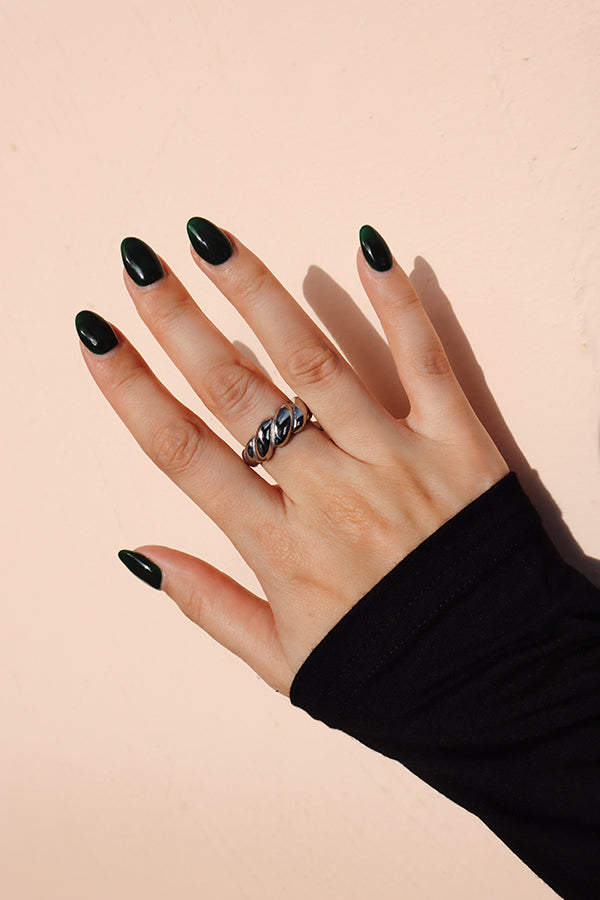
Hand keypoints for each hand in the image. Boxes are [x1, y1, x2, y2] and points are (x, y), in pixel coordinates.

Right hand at [75, 219, 508, 696]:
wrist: (499, 683)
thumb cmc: (388, 670)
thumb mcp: (284, 662)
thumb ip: (208, 605)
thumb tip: (137, 555)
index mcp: (280, 548)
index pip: (185, 453)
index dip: (132, 390)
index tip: (97, 336)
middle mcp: (330, 494)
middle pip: (237, 393)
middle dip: (179, 323)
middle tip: (140, 261)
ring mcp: (396, 461)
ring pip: (315, 363)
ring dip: (259, 296)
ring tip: (211, 241)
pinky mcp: (460, 443)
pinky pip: (424, 361)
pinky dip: (398, 305)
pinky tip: (364, 250)